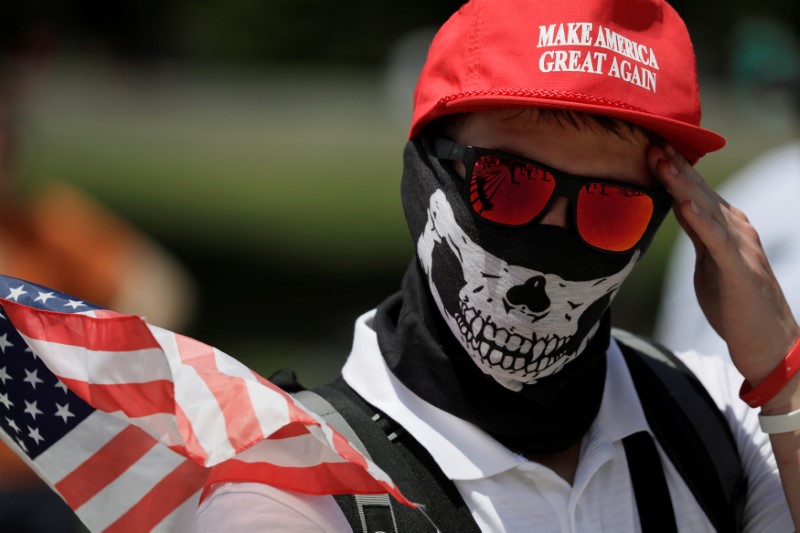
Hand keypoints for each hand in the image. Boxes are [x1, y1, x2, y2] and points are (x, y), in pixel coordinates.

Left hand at [647, 144, 799, 387]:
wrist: (767, 340)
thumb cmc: (734, 300)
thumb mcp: (709, 258)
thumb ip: (698, 231)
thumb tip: (678, 205)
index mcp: (726, 226)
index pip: (695, 191)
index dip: (674, 169)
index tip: (650, 145)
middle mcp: (736, 229)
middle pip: (700, 192)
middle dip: (675, 167)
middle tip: (651, 140)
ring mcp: (741, 247)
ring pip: (708, 209)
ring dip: (684, 185)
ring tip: (663, 162)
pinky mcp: (740, 270)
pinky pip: (718, 243)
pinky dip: (702, 222)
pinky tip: (685, 207)